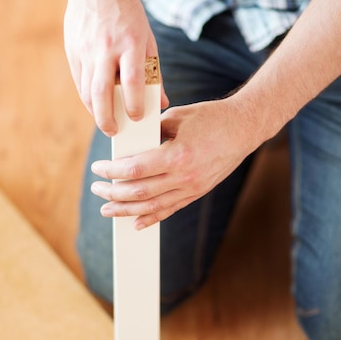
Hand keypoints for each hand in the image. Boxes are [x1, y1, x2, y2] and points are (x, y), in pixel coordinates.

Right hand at [61, 0, 167, 134]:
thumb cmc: (129, 15)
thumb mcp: (148, 40)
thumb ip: (154, 73)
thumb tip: (160, 102)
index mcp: (131, 44)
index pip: (132, 82)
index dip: (134, 104)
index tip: (137, 118)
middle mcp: (107, 48)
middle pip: (102, 92)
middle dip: (106, 118)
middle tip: (113, 132)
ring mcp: (87, 49)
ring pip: (87, 90)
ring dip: (95, 111)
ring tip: (105, 122)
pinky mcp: (73, 49)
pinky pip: (80, 81)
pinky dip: (87, 97)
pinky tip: (95, 105)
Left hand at [90, 97, 254, 227]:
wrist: (244, 129)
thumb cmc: (211, 117)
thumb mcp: (177, 117)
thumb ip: (152, 132)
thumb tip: (127, 144)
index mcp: (178, 154)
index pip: (135, 169)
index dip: (112, 172)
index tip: (97, 169)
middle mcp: (185, 177)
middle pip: (140, 192)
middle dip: (113, 192)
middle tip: (96, 189)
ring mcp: (192, 188)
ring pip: (152, 206)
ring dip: (126, 210)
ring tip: (107, 209)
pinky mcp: (197, 193)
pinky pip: (170, 210)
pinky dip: (151, 218)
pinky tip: (135, 222)